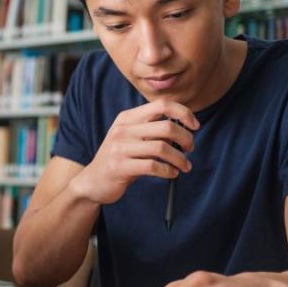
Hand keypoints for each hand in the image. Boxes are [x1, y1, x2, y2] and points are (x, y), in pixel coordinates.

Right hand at [69, 100, 198, 205]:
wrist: (93, 181)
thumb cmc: (119, 159)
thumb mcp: (131, 137)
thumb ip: (151, 129)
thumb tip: (184, 126)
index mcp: (127, 118)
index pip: (161, 105)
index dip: (183, 112)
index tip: (194, 125)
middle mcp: (123, 130)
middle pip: (166, 126)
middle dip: (186, 138)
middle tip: (190, 149)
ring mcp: (120, 148)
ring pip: (162, 148)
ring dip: (180, 159)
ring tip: (184, 166)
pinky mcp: (120, 167)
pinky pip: (153, 166)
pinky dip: (168, 171)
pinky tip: (171, 173)